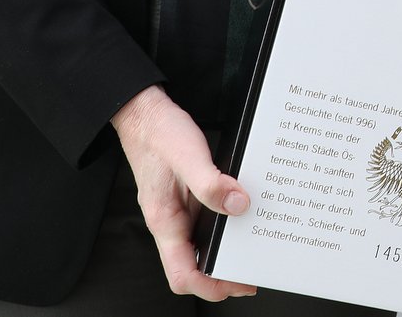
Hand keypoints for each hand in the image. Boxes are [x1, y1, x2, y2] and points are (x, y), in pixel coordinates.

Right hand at [111, 85, 257, 300]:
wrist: (146, 114)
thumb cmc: (160, 134)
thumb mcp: (188, 155)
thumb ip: (211, 183)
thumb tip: (239, 206)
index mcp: (165, 222)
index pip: (183, 275)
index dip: (212, 286)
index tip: (240, 283)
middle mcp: (171, 223)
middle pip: (195, 267)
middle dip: (225, 274)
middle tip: (255, 267)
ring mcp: (179, 213)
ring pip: (202, 246)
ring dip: (228, 250)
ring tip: (256, 244)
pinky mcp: (187, 200)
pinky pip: (207, 223)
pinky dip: (226, 226)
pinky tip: (243, 215)